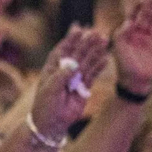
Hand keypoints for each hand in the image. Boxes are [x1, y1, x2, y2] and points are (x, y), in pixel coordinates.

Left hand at [29, 25, 110, 139]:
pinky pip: (93, 74)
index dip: (69, 39)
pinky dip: (99, 66)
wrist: (51, 123)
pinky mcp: (83, 87)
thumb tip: (73, 64)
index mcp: (51, 69)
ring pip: (87, 62)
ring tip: (105, 40)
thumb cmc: (45, 106)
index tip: (77, 28)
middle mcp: (64, 71)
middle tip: (96, 32)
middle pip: (76, 53)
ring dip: (95, 51)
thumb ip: (61, 76)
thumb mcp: (50, 90)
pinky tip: (106, 57)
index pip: (61, 50)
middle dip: (86, 43)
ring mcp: (74, 78)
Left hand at [112, 0, 151, 96]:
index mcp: (127, 36)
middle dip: (149, 8)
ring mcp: (148, 42)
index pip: (132, 18)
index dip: (136, 8)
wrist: (135, 82)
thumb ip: (121, 35)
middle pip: (144, 19)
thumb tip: (128, 21)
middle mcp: (138, 37)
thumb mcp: (118, 50)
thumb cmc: (124, 66)